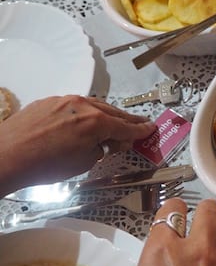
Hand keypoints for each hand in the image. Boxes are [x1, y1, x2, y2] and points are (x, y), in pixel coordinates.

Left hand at [0, 95, 155, 194]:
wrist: (6, 156)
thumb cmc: (43, 165)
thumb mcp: (82, 163)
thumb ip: (100, 149)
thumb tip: (104, 143)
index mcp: (96, 122)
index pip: (126, 126)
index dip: (140, 130)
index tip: (150, 129)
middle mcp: (82, 106)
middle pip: (112, 113)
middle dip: (127, 121)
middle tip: (139, 124)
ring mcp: (63, 101)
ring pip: (93, 106)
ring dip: (105, 116)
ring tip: (112, 126)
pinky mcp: (47, 102)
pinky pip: (73, 106)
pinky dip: (83, 114)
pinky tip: (82, 124)